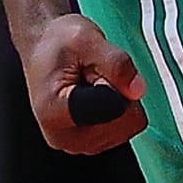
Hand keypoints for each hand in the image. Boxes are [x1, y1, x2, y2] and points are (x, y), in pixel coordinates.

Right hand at [22, 13, 146, 155]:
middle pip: (124, 121)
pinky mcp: (93, 144)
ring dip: (118, 99)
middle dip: (117, 91)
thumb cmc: (57, 43)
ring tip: (91, 83)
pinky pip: (127, 128)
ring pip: (128, 126)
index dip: (114, 82)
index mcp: (54, 113)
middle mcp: (65, 137)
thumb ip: (115, 62)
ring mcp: (80, 145)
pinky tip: (97, 95)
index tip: (94, 68)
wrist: (44, 49)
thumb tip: (137, 89)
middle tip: (92, 73)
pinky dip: (118, 109)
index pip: (111, 109)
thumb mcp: (85, 37)